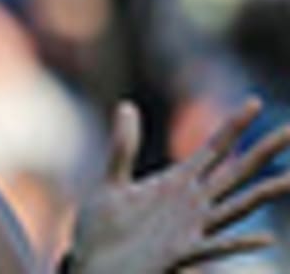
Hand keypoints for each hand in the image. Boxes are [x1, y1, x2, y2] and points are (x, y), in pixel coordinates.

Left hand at [68, 98, 289, 272]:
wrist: (92, 271)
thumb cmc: (102, 231)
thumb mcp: (112, 182)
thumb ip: (123, 145)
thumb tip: (127, 104)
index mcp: (177, 184)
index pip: (214, 148)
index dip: (233, 125)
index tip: (254, 100)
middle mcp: (191, 204)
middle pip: (236, 172)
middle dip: (264, 152)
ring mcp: (190, 229)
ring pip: (236, 207)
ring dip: (264, 193)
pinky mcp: (179, 255)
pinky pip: (215, 248)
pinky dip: (239, 243)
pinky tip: (265, 239)